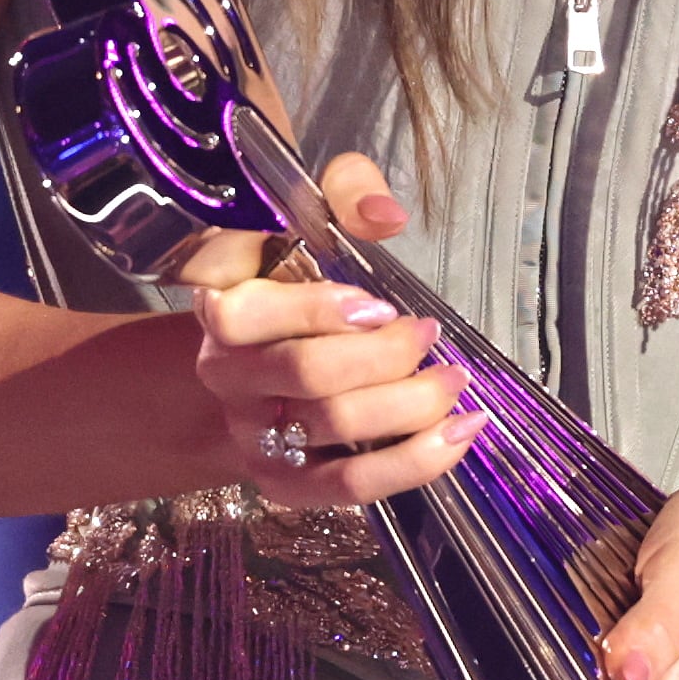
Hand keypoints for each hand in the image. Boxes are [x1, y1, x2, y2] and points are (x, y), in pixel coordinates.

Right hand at [180, 150, 485, 510]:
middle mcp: (224, 373)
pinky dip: (412, 465)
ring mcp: (250, 432)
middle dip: (386, 357)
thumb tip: (385, 215)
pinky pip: (347, 487)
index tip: (378, 305)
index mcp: (219, 303)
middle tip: (429, 334)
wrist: (261, 357)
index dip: (317, 311)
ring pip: (334, 427)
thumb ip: (345, 192)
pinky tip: (459, 435)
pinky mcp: (282, 482)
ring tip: (455, 380)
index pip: (244, 316)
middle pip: (307, 374)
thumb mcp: (310, 215)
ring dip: (412, 405)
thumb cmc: (292, 274)